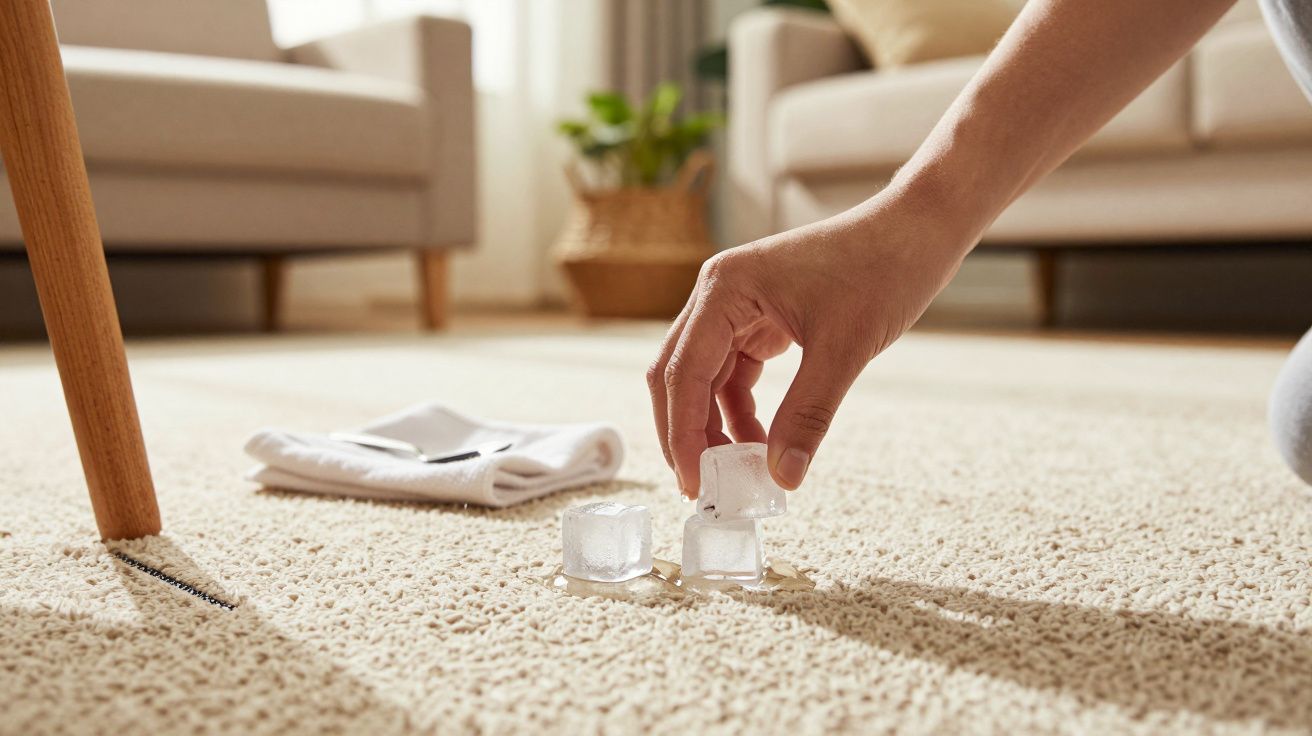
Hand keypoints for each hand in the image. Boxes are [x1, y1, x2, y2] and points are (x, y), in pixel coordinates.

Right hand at [647, 190, 970, 497]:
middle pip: (678, 375)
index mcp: (725, 289)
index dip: (683, 434)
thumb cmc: (883, 269)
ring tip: (738, 471)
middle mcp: (719, 293)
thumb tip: (783, 477)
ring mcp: (737, 304)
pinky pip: (734, 372)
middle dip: (687, 432)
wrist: (918, 230)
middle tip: (704, 486)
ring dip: (715, 424)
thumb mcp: (844, 350)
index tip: (694, 483)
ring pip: (704, 378)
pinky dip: (741, 409)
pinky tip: (761, 441)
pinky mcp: (760, 317)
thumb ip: (807, 416)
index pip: (682, 374)